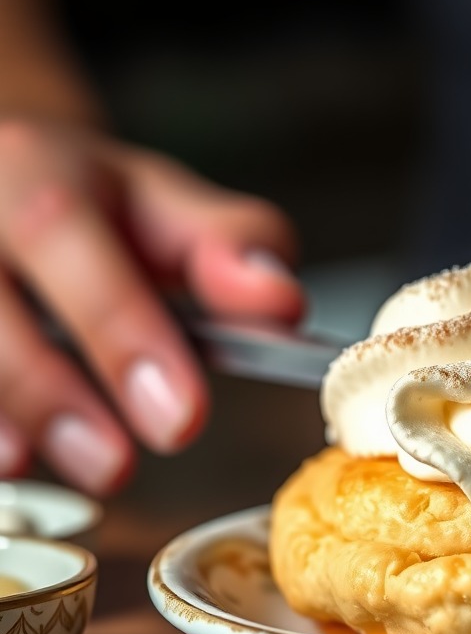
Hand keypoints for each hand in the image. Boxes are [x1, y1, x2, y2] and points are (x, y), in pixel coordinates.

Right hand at [0, 118, 303, 493]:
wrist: (3, 179)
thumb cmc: (97, 209)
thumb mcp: (170, 209)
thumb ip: (232, 248)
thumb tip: (280, 301)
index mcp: (37, 168)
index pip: (66, 234)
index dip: (119, 329)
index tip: (181, 417)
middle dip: (49, 392)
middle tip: (116, 465)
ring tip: (46, 465)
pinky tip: (5, 455)